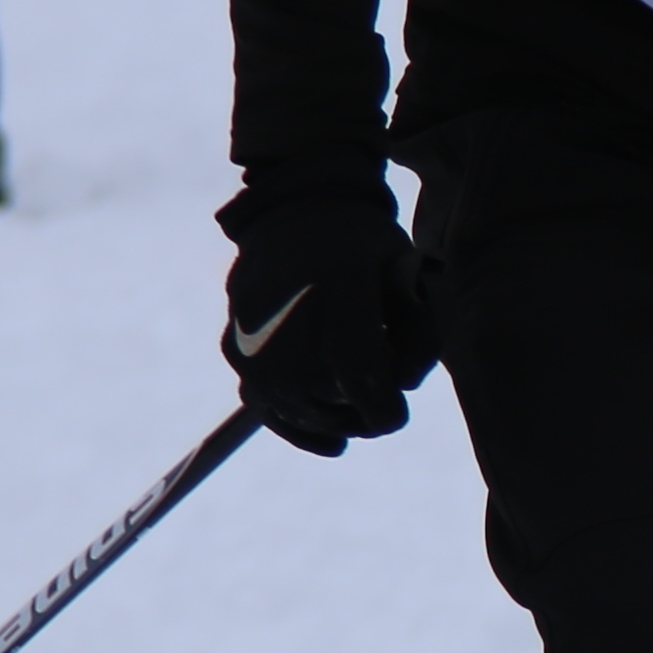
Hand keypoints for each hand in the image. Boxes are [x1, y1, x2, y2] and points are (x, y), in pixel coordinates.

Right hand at [220, 174, 435, 453]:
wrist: (298, 211)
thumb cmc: (367, 247)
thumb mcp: (409, 273)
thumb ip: (418, 330)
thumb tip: (400, 386)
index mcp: (335, 280)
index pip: (357, 370)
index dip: (382, 407)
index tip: (395, 414)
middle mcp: (282, 308)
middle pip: (328, 396)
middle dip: (362, 409)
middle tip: (380, 394)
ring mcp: (251, 331)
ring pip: (298, 407)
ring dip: (335, 417)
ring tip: (357, 399)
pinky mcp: (234, 348)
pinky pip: (265, 406)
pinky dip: (301, 428)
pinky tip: (336, 441)